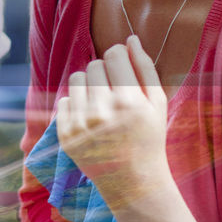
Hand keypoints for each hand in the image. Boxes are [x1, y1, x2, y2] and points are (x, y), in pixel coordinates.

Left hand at [56, 36, 169, 209]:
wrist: (133, 181)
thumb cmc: (149, 138)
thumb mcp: (157, 103)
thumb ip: (144, 68)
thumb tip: (130, 39)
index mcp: (128, 102)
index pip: (113, 55)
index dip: (118, 55)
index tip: (122, 65)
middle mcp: (102, 111)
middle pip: (94, 65)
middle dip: (106, 72)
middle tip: (116, 90)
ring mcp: (80, 124)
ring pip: (77, 78)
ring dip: (89, 84)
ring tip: (102, 101)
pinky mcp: (65, 134)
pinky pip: (65, 99)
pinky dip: (77, 104)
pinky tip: (91, 117)